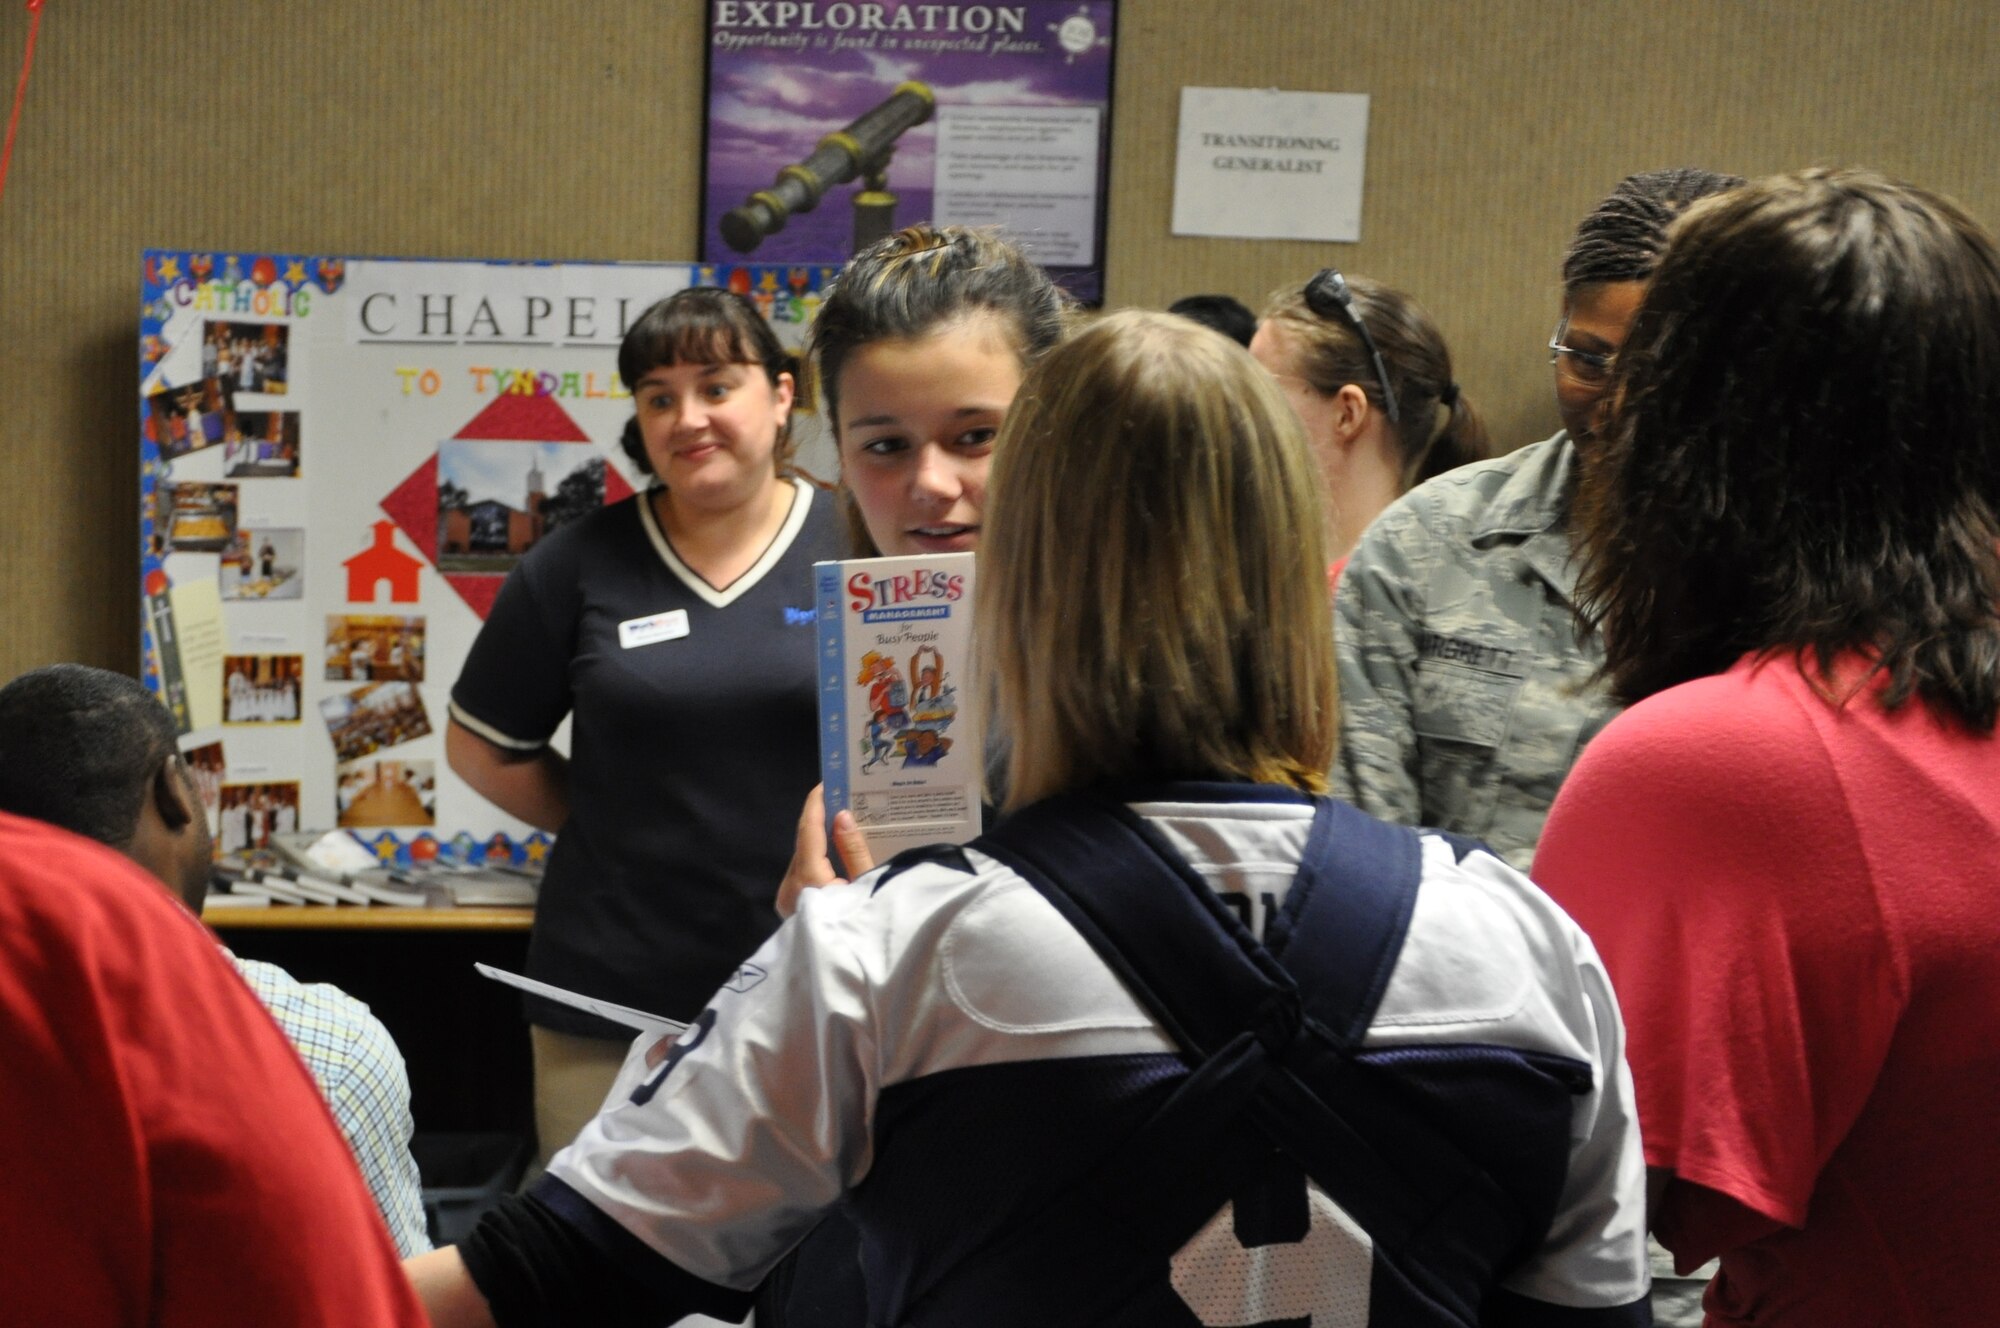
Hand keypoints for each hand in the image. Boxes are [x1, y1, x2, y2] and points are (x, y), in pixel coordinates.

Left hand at [776, 784, 875, 917]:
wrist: (848, 977)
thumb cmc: (864, 930)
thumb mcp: (866, 886)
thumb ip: (853, 850)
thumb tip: (841, 816)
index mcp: (808, 880)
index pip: (808, 832)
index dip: (815, 805)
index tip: (824, 783)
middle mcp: (790, 888)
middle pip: (803, 845)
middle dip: (819, 821)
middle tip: (841, 799)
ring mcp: (786, 901)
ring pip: (800, 859)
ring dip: (817, 841)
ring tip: (839, 822)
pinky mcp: (789, 909)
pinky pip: (800, 874)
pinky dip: (814, 859)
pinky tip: (831, 852)